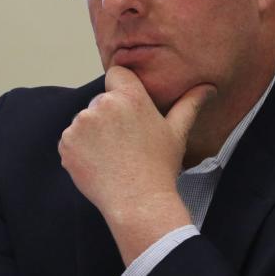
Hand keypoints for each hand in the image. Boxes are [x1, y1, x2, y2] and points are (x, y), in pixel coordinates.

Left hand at [58, 66, 215, 263]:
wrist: (138, 202)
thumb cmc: (160, 167)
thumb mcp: (177, 132)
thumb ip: (189, 104)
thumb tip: (208, 88)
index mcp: (130, 96)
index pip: (117, 73)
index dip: (121, 89)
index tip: (128, 111)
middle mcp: (102, 104)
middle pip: (101, 101)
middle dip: (109, 117)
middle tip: (124, 143)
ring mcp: (81, 124)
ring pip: (85, 121)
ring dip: (93, 134)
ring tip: (112, 156)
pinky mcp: (66, 143)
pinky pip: (70, 140)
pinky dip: (79, 150)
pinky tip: (99, 164)